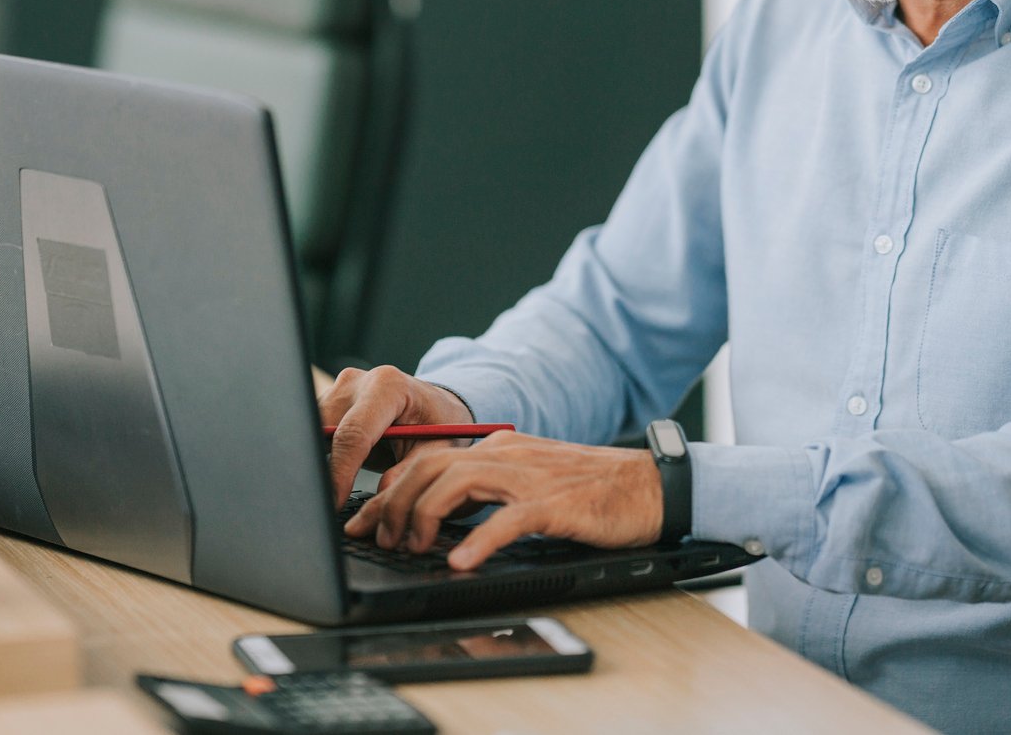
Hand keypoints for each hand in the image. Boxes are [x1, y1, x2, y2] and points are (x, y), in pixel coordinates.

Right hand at [318, 365, 475, 507]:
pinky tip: (332, 475)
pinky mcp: (329, 400)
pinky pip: (314, 430)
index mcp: (388, 386)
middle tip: (328, 503)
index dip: (341, 472)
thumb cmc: (438, 425)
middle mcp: (358, 381)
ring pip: (314, 430)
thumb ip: (407, 474)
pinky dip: (321, 454)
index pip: (353, 433)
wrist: (434, 406)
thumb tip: (380, 500)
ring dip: (321, 460)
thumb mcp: (435, 451)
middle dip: (325, 468)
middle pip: (326, 430)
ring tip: (335, 490)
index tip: (335, 502)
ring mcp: (339, 388)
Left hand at [343, 431, 661, 570]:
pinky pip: (506, 520)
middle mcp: (506, 455)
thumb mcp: (527, 482)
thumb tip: (435, 519)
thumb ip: (486, 492)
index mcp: (497, 448)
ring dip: (423, 517)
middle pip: (430, 467)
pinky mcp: (554, 504)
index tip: (362, 521)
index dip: (387, 490)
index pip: (426, 460)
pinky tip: (460, 562)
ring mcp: (529, 477)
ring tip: (408, 548)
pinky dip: (478, 541)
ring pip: (456, 484)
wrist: (647, 486)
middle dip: (391, 504)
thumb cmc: (589, 492)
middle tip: (373, 539)